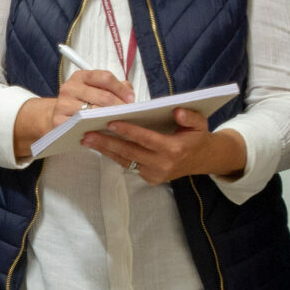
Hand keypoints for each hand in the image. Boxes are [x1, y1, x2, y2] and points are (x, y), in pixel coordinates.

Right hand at [11, 69, 134, 161]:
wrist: (57, 116)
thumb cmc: (81, 103)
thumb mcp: (95, 89)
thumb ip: (115, 88)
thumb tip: (129, 93)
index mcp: (81, 76)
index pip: (105, 77)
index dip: (121, 89)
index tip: (131, 100)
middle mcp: (70, 87)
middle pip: (103, 96)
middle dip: (120, 107)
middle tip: (130, 115)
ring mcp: (63, 104)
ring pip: (94, 112)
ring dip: (110, 119)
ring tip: (120, 123)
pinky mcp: (59, 121)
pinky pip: (82, 126)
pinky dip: (96, 130)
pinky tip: (105, 132)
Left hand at [82, 107, 247, 184]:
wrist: (203, 160)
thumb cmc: (197, 137)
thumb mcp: (200, 123)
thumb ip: (190, 116)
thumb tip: (176, 111)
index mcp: (174, 149)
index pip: (146, 139)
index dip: (128, 131)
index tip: (110, 123)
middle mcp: (162, 165)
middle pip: (130, 152)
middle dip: (107, 143)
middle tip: (87, 134)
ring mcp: (155, 174)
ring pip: (125, 161)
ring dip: (105, 151)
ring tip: (87, 140)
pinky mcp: (150, 179)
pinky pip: (128, 166)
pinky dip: (114, 156)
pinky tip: (100, 146)